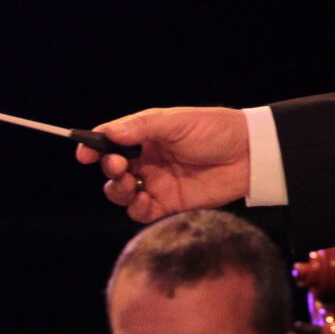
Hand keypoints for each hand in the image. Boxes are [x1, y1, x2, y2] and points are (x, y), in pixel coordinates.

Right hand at [73, 106, 251, 221]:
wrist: (250, 154)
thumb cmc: (216, 130)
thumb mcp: (176, 121)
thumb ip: (141, 127)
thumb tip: (107, 133)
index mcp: (147, 136)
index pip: (111, 142)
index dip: (94, 148)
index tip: (84, 153)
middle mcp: (148, 159)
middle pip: (113, 170)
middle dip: (108, 169)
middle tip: (118, 165)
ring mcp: (157, 182)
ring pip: (122, 193)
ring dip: (117, 190)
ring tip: (129, 182)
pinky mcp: (170, 203)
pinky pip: (142, 211)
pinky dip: (135, 208)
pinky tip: (141, 199)